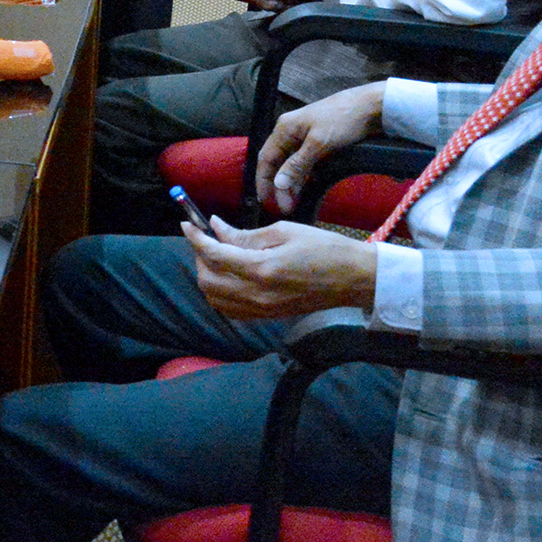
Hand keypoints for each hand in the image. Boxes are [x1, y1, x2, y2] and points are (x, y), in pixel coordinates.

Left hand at [182, 216, 378, 318]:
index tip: (187, 224)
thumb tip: (216, 228)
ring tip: (216, 255)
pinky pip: (231, 309)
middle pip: (208, 281)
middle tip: (206, 238)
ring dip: (208, 276)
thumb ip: (245, 235)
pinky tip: (228, 275)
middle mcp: (258, 295)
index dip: (196, 238)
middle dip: (200, 257)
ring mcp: (263, 310)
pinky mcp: (269, 317)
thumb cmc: (325, 249)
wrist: (354, 279)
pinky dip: (220, 293)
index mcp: (263, 270)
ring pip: (215, 299)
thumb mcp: (283, 232)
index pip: (214, 256)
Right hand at [255, 81, 386, 214]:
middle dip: (278, 186)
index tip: (267, 201)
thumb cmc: (343, 119)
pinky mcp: (320, 143)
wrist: (372, 107)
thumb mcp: (318, 143)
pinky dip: (304, 177)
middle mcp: (291, 133)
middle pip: (277, 163)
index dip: (264, 181)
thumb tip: (278, 183)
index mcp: (285, 129)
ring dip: (292, 183)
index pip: (266, 159)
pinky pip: (306, 163)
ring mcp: (306, 138)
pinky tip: (307, 189)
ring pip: (292, 165)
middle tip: (285, 207)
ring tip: (295, 203)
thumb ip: (296, 164)